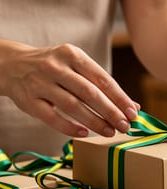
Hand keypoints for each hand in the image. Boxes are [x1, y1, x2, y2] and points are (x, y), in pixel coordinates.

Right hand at [0, 41, 138, 137]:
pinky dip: (69, 127)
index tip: (133, 113)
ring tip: (110, 132)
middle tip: (125, 126)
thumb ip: (102, 85)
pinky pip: (52, 117)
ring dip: (94, 121)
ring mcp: (40, 83)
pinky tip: (85, 133)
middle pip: (89, 93)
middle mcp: (56, 67)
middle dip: (110, 111)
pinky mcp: (29, 100)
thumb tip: (133, 106)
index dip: (119, 97)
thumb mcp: (77, 67)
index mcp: (72, 55)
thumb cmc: (55, 68)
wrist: (12, 65)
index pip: (102, 78)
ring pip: (72, 106)